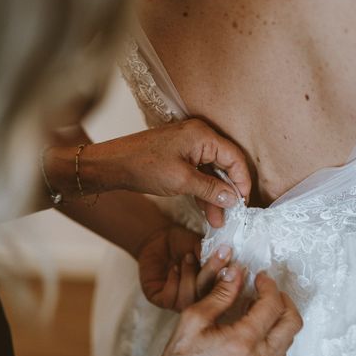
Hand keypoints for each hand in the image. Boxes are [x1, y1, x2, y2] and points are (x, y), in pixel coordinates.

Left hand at [44, 119, 250, 226]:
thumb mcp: (181, 181)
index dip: (242, 181)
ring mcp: (190, 145)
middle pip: (225, 164)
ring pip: (212, 172)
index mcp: (203, 135)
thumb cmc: (143, 166)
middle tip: (232, 214)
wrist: (112, 165)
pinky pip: (200, 172)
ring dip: (215, 195)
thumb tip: (233, 198)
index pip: (234, 158)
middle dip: (228, 191)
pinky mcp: (181, 155)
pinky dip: (203, 190)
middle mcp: (199, 136)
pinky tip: (207, 210)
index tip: (243, 204)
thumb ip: (210, 189)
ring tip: (218, 220)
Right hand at [137, 269, 303, 355]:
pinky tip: (257, 325)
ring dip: (280, 317)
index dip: (269, 285)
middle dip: (283, 299)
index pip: (272, 306)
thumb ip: (220, 294)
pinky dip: (275, 333)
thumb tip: (236, 274)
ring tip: (261, 305)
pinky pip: (279, 352)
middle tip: (267, 290)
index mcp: (242, 342)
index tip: (261, 278)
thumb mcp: (194, 318)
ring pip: (289, 338)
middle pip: (292, 322)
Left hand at [138, 225, 233, 309]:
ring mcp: (178, 301)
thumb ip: (210, 256)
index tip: (228, 261)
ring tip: (187, 259)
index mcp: (211, 289)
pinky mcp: (160, 299)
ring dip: (188, 277)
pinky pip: (169, 299)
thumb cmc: (183, 243)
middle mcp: (196, 299)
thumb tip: (223, 259)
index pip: (223, 293)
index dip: (226, 279)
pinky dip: (173, 282)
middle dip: (209, 274)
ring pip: (188, 302)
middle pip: (207, 299)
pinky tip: (174, 269)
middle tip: (210, 255)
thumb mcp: (200, 247)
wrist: (159, 238)